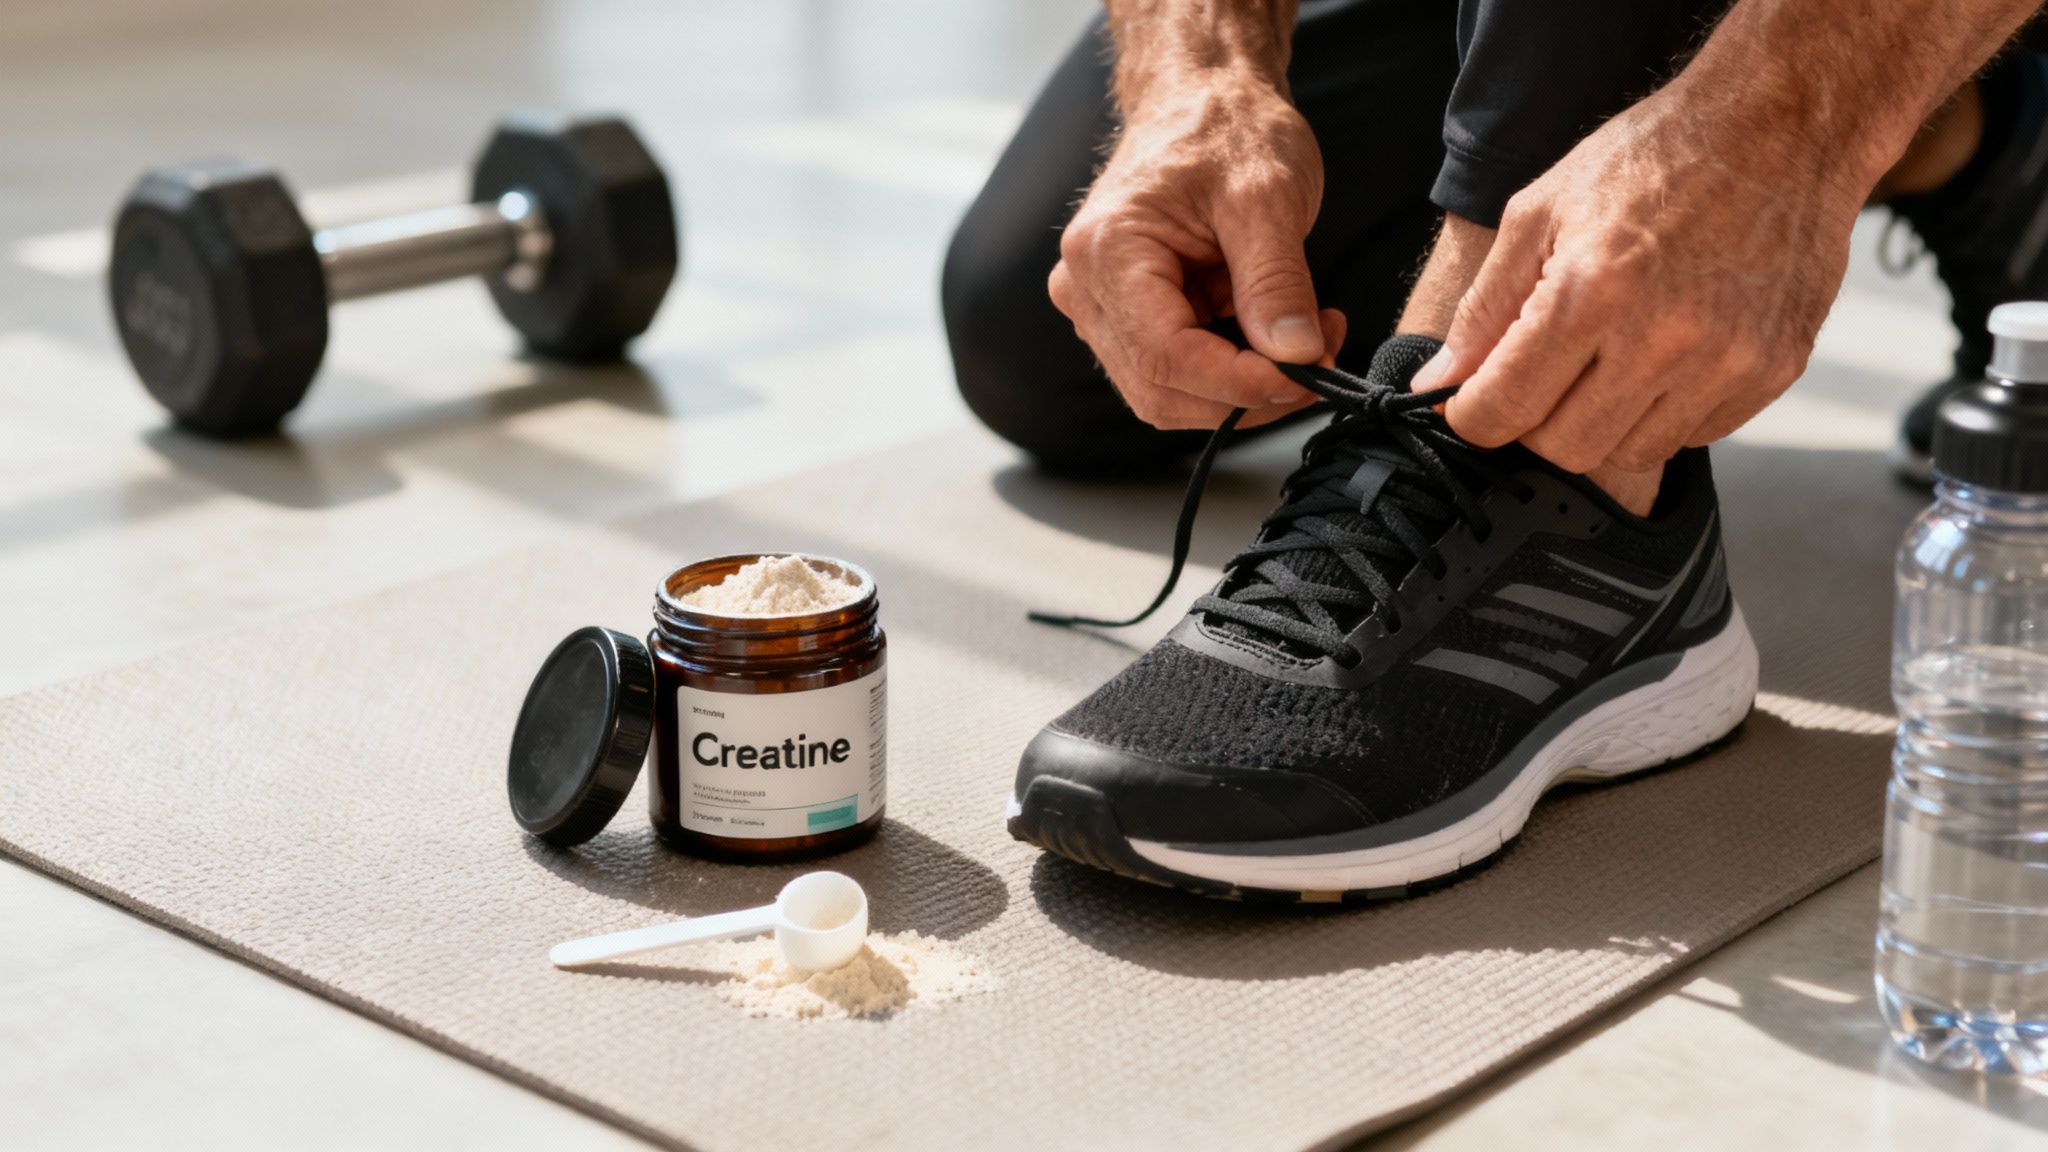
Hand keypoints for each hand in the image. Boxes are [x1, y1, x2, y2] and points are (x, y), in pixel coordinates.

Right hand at [1049, 75, 1343, 430]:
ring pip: (1170, 394)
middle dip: (1247, 393)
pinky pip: (1179, 372)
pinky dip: (1235, 370)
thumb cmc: (1225, 127)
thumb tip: (1297, 356)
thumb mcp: (1267, 195)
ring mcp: (1101, 309)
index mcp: (1106, 252)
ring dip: (1244, 387)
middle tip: (1321, 360)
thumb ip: (1277, 280)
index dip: (1235, 383)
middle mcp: (1086, 290)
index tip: (1305, 377)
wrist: (1201, 98)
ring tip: (1307, 338)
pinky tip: (1279, 333)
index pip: (1163, 355)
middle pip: (1161, 389)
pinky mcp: (1127, 319)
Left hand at [1413, 79, 1864, 473]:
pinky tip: (1666, 354)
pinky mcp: (1772, 372)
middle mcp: (1662, 338)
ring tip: (1609, 356)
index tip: (1471, 401)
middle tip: (1543, 374)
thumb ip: (1483, 309)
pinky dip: (1664, 412)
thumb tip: (1435, 385)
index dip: (1472, 415)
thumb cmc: (1651, 159)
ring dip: (1602, 421)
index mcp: (1591, 292)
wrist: (1782, 124)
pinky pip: (1692, 436)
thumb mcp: (1540, 212)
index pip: (1504, 410)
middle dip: (1535, 423)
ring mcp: (1725, 361)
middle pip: (1564, 449)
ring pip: (1629, 455)